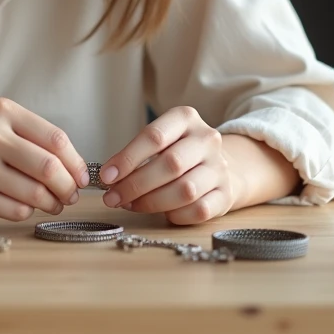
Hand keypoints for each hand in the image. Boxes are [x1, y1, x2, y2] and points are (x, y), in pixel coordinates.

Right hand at [0, 97, 89, 221]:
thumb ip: (25, 135)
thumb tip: (70, 166)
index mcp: (0, 111)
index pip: (55, 139)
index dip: (76, 162)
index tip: (81, 175)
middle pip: (49, 169)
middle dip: (68, 188)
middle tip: (70, 195)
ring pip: (34, 194)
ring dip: (51, 203)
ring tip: (52, 204)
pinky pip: (13, 210)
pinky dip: (26, 211)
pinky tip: (24, 206)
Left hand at [97, 106, 239, 225]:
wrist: (219, 166)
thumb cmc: (178, 152)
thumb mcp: (159, 141)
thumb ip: (136, 156)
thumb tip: (109, 178)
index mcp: (186, 118)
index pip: (154, 136)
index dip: (127, 158)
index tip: (107, 176)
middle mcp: (207, 139)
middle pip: (170, 164)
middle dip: (136, 184)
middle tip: (113, 197)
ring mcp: (220, 167)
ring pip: (185, 190)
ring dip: (152, 202)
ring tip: (131, 205)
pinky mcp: (226, 194)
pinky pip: (199, 210)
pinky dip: (176, 215)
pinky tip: (162, 214)